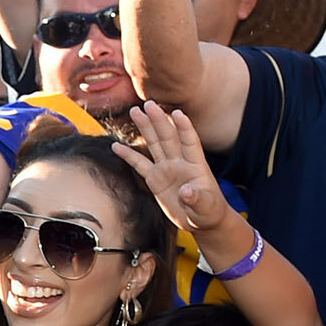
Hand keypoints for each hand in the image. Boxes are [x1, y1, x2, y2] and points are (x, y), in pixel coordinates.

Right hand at [113, 102, 230, 235]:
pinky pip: (140, 165)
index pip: (190, 142)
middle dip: (158, 121)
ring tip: (135, 111)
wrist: (201, 221)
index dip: (184, 128)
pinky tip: (116, 146)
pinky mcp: (155, 179)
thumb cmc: (208, 213)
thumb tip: (186, 192)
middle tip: (148, 104)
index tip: (177, 113)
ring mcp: (166, 169)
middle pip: (168, 137)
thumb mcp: (206, 208)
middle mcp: (180, 163)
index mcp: (196, 166)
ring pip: (154, 144)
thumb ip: (197, 199)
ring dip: (145, 128)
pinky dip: (128, 155)